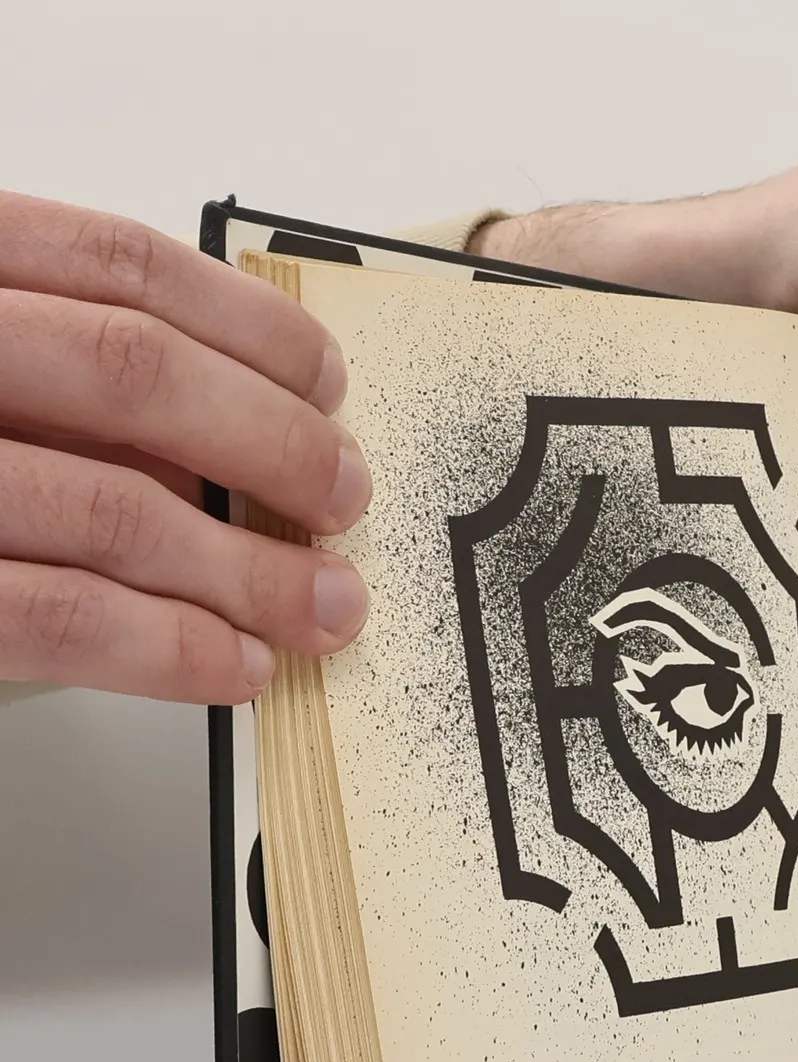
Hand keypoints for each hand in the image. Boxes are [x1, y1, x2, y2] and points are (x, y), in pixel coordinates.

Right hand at [0, 193, 372, 703]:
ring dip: (250, 570)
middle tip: (342, 498)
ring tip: (323, 608)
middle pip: (132, 373)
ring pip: (114, 502)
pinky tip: (233, 666)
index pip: (113, 265)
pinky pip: (61, 612)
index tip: (324, 383)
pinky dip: (169, 647)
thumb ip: (63, 379)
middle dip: (271, 444)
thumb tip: (239, 429)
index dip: (245, 328)